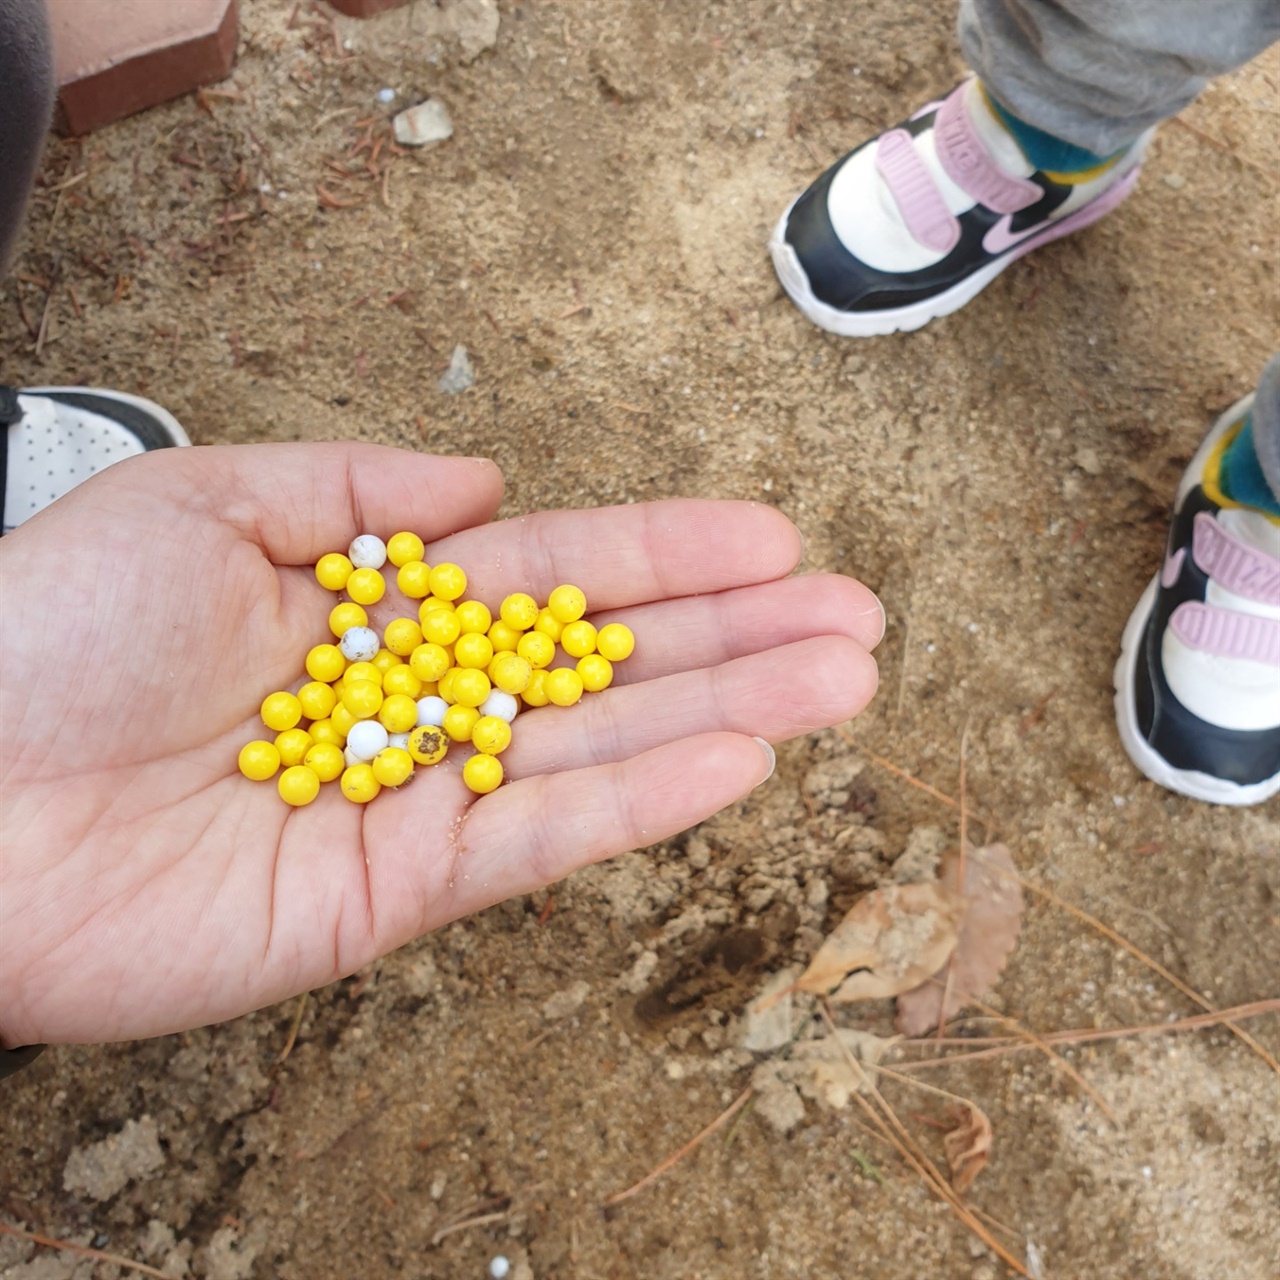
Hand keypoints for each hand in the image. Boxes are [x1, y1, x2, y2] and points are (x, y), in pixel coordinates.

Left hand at [0, 443, 881, 1045]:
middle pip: (610, 661)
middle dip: (738, 636)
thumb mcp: (207, 504)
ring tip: (843, 679)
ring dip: (730, 712)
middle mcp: (422, 701)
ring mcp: (421, 797)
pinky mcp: (402, 890)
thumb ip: (357, 495)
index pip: (557, 572)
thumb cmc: (50, 636)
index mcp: (382, 610)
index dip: (667, 552)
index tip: (772, 535)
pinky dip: (643, 798)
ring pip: (604, 746)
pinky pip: (543, 836)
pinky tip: (739, 757)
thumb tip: (486, 486)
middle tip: (857, 617)